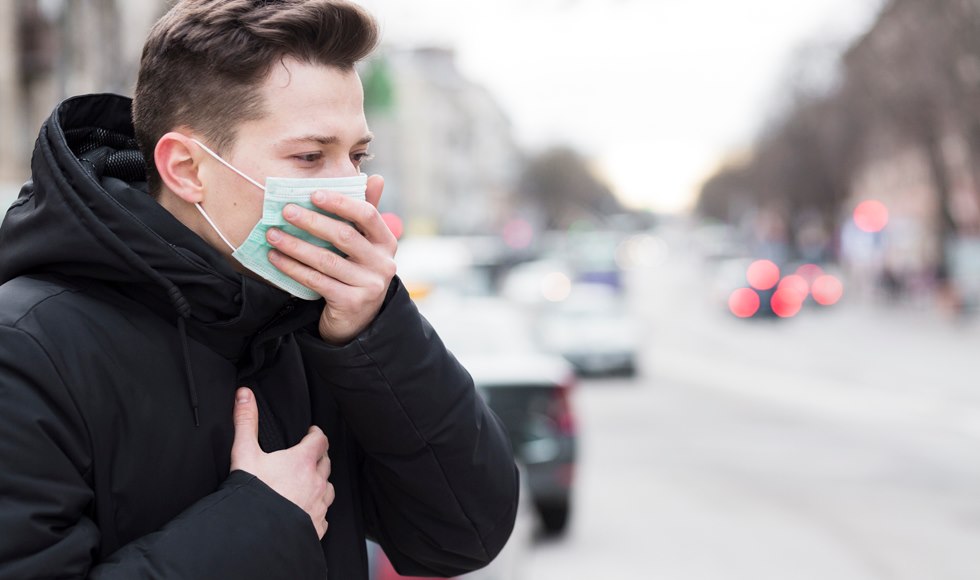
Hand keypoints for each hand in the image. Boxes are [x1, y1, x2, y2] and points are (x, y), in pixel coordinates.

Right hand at [230, 388, 334, 538]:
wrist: (253, 535)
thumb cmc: (251, 494)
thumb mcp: (244, 453)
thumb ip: (245, 422)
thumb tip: (244, 394)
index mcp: (303, 462)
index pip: (320, 440)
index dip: (316, 434)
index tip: (311, 433)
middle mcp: (316, 482)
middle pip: (326, 463)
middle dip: (319, 457)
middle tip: (309, 455)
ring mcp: (318, 506)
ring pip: (328, 489)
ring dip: (321, 483)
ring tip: (309, 482)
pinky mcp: (316, 527)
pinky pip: (323, 515)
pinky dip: (317, 509)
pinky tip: (307, 511)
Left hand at [265, 174, 396, 344]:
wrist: (359, 320)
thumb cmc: (358, 272)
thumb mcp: (366, 245)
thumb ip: (366, 213)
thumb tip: (375, 177)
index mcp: (387, 242)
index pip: (368, 214)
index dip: (341, 202)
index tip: (313, 194)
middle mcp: (383, 263)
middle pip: (344, 236)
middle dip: (312, 221)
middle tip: (286, 211)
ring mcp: (369, 285)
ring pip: (327, 260)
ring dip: (296, 245)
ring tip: (273, 234)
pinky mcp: (352, 303)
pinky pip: (317, 281)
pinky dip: (293, 268)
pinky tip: (276, 258)